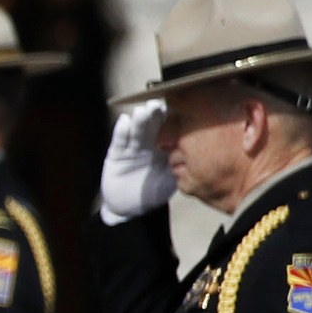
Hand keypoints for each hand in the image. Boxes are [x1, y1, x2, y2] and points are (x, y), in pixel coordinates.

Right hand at [100, 103, 175, 225]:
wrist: (131, 207)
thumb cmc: (154, 192)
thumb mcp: (172, 179)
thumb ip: (180, 166)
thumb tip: (195, 153)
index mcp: (164, 148)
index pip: (169, 129)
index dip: (172, 119)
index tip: (178, 108)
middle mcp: (148, 145)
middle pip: (152, 127)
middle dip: (155, 115)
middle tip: (159, 105)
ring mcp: (131, 149)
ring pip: (136, 132)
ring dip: (139, 121)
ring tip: (143, 111)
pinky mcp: (116, 156)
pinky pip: (119, 143)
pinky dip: (121, 132)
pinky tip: (124, 121)